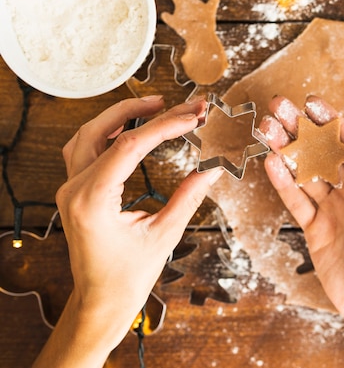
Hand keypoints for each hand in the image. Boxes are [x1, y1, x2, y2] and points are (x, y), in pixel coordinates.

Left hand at [34, 96, 222, 366]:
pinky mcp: (74, 192)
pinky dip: (106, 133)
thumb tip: (213, 168)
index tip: (192, 117)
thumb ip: (188, 198)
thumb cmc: (129, 276)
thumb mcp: (164, 235)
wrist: (100, 301)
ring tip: (151, 106)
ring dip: (118, 116)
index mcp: (92, 201)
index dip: (164, 126)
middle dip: (138, 110)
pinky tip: (128, 129)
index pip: (129, 146)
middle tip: (172, 103)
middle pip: (101, 131)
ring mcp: (69, 189)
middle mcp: (73, 189)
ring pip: (86, 135)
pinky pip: (83, 150)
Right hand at [260, 95, 343, 332]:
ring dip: (286, 151)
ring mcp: (331, 210)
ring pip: (305, 173)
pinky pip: (297, 202)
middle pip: (323, 154)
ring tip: (266, 128)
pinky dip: (284, 183)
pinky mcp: (315, 229)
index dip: (332, 125)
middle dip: (302, 130)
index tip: (313, 103)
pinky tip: (270, 162)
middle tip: (279, 105)